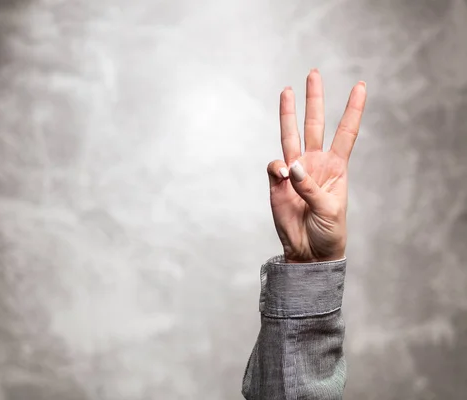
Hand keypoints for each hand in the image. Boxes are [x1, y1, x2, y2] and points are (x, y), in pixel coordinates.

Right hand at [267, 69, 366, 262]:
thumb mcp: (329, 208)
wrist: (308, 252)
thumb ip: (309, 186)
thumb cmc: (329, 231)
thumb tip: (290, 165)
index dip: (353, 109)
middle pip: (314, 124)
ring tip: (286, 91)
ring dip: (287, 114)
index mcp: (336, 166)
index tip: (360, 85)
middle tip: (313, 74)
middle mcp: (315, 163)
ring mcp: (294, 171)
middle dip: (315, 100)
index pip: (346, 132)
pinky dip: (276, 168)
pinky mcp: (276, 183)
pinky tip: (281, 175)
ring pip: (290, 136)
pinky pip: (274, 167)